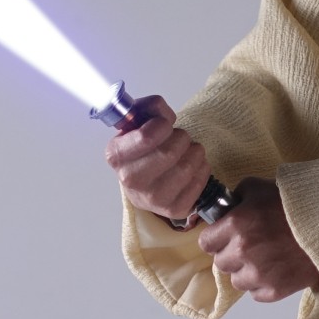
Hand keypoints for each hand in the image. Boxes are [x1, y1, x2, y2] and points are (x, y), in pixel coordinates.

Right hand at [104, 95, 210, 219]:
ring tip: (186, 151)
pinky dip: (202, 168)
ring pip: (188, 166)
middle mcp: (130, 180)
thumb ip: (150, 108)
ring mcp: (153, 199)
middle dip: (180, 138)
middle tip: (177, 139)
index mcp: (116, 155)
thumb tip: (162, 111)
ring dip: (194, 151)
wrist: (146, 182)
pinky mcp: (175, 209)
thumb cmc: (144, 148)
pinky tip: (192, 167)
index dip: (162, 126)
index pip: (146, 137)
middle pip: (170, 152)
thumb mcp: (140, 122)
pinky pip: (200, 180)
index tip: (164, 126)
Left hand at [197, 176, 318, 302]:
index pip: (206, 242)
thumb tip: (226, 208)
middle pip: (221, 263)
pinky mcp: (275, 290)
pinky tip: (277, 269)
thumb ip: (238, 197)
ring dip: (247, 271)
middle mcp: (242, 251)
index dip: (216, 238)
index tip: (226, 237)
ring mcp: (258, 273)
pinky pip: (256, 293)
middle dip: (232, 254)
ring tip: (266, 259)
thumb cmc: (295, 204)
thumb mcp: (260, 187)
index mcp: (236, 225)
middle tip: (251, 246)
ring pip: (237, 280)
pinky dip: (264, 284)